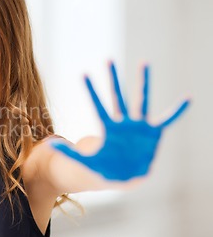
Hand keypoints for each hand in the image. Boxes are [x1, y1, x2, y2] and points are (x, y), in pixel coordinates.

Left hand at [50, 62, 189, 180]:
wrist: (125, 177)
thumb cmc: (104, 168)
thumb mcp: (86, 162)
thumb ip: (70, 153)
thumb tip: (49, 144)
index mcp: (107, 128)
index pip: (97, 105)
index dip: (90, 90)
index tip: (82, 74)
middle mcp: (123, 122)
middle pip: (117, 96)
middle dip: (113, 78)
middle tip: (107, 58)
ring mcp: (139, 126)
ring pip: (141, 100)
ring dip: (143, 82)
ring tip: (144, 62)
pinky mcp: (153, 133)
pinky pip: (168, 119)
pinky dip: (177, 111)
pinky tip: (187, 98)